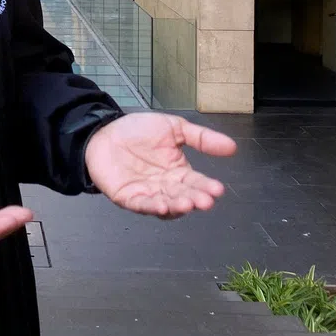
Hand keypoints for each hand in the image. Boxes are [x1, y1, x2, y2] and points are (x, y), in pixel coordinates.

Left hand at [85, 112, 237, 218]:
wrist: (103, 130)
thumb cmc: (137, 131)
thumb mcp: (174, 128)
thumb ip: (201, 138)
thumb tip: (232, 147)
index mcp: (178, 171)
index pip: (197, 182)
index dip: (207, 187)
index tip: (218, 189)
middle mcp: (165, 186)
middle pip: (184, 196)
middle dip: (196, 199)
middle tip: (206, 200)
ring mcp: (147, 193)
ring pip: (166, 205)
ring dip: (177, 206)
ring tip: (187, 203)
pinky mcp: (128, 197)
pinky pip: (142, 205)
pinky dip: (152, 207)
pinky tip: (162, 205)